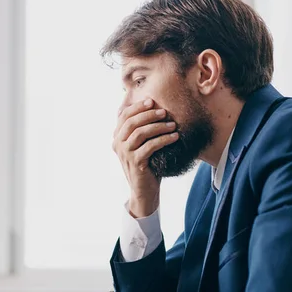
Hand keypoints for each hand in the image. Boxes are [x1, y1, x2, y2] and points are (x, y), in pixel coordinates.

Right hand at [112, 98, 178, 216]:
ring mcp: (125, 154)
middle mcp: (117, 144)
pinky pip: (150, 146)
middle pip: (131, 122)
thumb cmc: (147, 165)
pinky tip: (175, 137)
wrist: (145, 190)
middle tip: (164, 112)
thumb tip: (153, 107)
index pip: (123, 115)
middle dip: (149, 114)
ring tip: (173, 125)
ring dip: (158, 126)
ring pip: (140, 132)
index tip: (152, 101)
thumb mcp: (141, 145)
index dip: (137, 106)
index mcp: (117, 137)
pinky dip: (164, 139)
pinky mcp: (135, 162)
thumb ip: (141, 129)